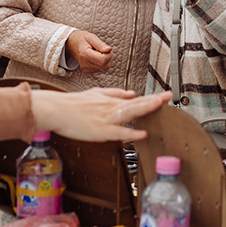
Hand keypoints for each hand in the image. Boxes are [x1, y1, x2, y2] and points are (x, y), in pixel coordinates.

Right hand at [31, 88, 171, 141]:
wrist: (56, 109)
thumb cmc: (73, 104)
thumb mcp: (96, 93)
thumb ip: (115, 94)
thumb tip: (132, 93)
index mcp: (111, 100)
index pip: (136, 99)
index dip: (152, 97)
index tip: (165, 95)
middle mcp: (111, 108)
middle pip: (137, 103)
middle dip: (154, 99)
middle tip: (169, 96)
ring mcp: (106, 118)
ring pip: (130, 112)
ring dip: (146, 108)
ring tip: (160, 105)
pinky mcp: (100, 130)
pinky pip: (118, 132)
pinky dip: (131, 132)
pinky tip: (142, 133)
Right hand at [66, 30, 112, 72]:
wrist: (71, 43)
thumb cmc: (81, 39)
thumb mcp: (91, 37)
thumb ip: (100, 44)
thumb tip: (109, 50)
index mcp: (85, 54)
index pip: (103, 60)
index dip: (108, 54)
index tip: (106, 48)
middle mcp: (85, 64)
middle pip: (105, 65)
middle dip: (108, 56)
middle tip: (103, 49)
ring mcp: (86, 68)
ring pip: (104, 67)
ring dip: (105, 59)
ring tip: (98, 51)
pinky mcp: (88, 70)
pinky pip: (100, 68)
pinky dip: (101, 62)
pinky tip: (96, 56)